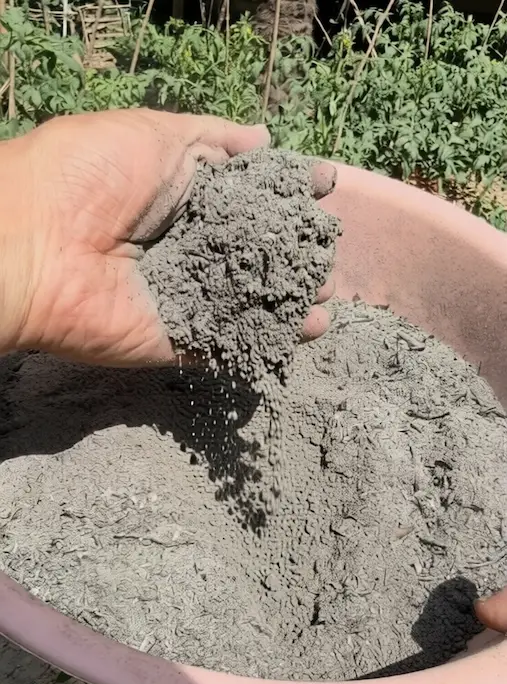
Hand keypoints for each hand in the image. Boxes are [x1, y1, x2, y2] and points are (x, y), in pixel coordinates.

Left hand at [0, 109, 333, 367]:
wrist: (33, 246)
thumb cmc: (87, 176)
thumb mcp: (155, 135)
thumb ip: (214, 138)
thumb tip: (266, 138)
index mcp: (179, 195)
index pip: (244, 195)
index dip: (284, 191)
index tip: (323, 188)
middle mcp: (185, 245)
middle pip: (253, 250)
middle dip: (294, 247)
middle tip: (325, 245)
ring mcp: (184, 295)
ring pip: (250, 297)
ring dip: (292, 294)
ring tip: (325, 287)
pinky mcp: (179, 338)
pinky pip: (232, 341)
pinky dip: (271, 340)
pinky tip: (312, 327)